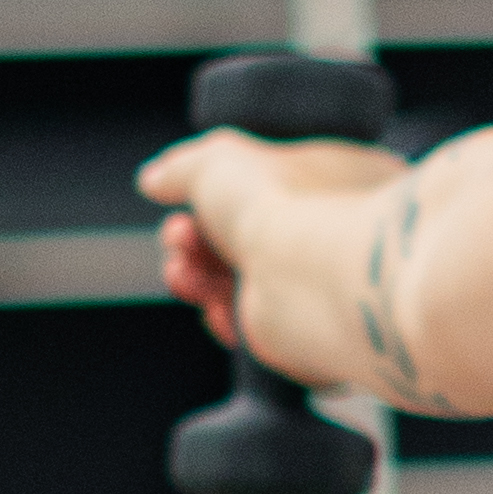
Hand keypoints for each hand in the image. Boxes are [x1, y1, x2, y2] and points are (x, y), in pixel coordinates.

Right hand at [141, 125, 401, 364]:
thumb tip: (155, 179)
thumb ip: (181, 169)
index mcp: (336, 178)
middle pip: (249, 235)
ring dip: (199, 276)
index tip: (184, 197)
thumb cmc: (285, 205)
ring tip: (181, 271)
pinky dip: (225, 317)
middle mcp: (337, 232)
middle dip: (197, 236)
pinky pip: (256, 326)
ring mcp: (323, 284)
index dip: (222, 191)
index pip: (273, 182)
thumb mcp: (216, 162)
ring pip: (246, 282)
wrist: (308, 277)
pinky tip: (213, 307)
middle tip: (179, 235)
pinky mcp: (309, 332)